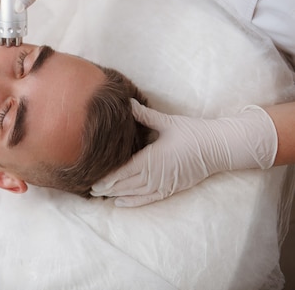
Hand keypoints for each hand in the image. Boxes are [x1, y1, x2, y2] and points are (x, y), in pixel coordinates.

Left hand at [90, 100, 277, 206]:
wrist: (220, 148)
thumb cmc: (194, 132)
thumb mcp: (167, 121)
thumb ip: (144, 115)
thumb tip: (127, 102)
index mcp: (153, 158)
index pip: (124, 170)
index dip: (106, 177)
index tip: (91, 178)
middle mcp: (156, 174)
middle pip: (125, 184)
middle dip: (106, 187)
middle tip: (87, 188)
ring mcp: (164, 184)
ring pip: (135, 193)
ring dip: (116, 195)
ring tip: (99, 195)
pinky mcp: (171, 189)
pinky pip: (149, 199)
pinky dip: (133, 202)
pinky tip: (120, 203)